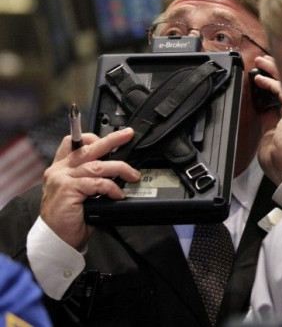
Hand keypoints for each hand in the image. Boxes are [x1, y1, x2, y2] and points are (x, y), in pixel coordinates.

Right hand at [40, 128, 138, 249]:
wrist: (55, 240)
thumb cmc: (69, 218)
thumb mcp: (80, 192)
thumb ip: (91, 177)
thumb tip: (117, 170)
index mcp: (61, 168)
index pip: (74, 142)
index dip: (93, 137)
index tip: (113, 137)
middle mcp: (59, 170)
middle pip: (89, 148)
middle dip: (112, 139)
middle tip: (128, 135)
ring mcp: (62, 179)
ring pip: (98, 165)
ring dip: (120, 169)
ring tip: (133, 176)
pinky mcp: (68, 189)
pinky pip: (97, 183)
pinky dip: (112, 187)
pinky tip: (118, 194)